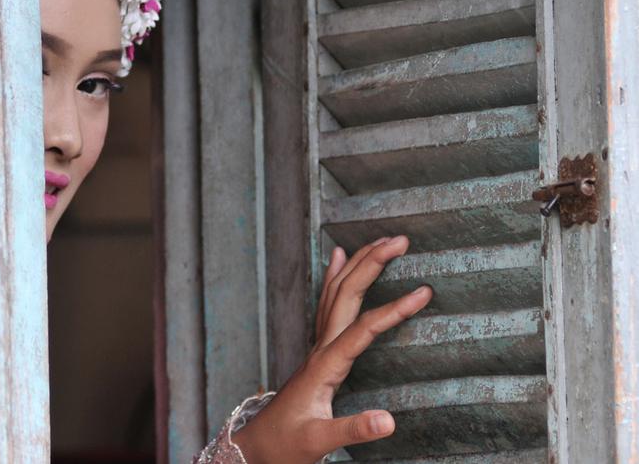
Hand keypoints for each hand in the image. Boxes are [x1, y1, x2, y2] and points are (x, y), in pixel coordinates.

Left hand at [231, 235, 432, 463]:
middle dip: (373, 263)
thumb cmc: (286, 445)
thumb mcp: (319, 441)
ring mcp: (318, 346)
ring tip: (381, 240)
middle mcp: (320, 348)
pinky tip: (339, 257)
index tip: (424, 292)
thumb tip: (389, 420)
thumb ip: (353, 430)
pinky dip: (336, 277)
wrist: (258, 447)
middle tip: (401, 240)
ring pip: (337, 293)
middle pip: (347, 294)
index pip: (364, 328)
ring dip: (359, 264)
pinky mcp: (319, 351)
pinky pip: (328, 304)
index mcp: (325, 366)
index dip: (394, 309)